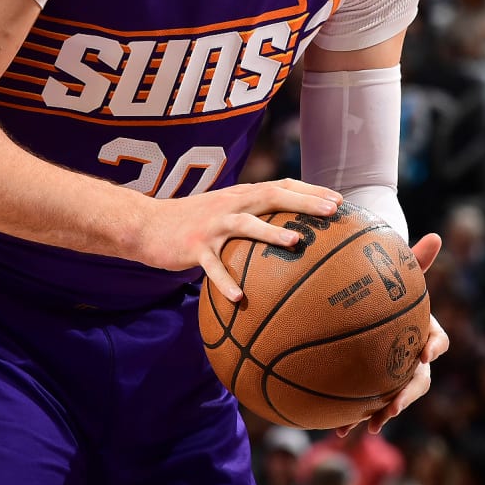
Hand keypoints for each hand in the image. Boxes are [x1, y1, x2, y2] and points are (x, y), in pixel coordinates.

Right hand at [131, 179, 341, 302]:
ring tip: (295, 241)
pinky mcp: (194, 247)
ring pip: (245, 225)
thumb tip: (287, 234)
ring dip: (271, 232)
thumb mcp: (224, 212)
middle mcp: (230, 205)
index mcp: (240, 196)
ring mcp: (212, 225)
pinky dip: (225, 281)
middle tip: (332, 211)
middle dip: (304, 201)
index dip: (310, 190)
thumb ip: (251, 217)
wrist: (147, 225)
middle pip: (271, 196)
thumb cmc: (192, 223)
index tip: (338, 200)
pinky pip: (212, 267)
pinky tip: (240, 298)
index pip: (281, 186)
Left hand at [336, 233, 450, 436]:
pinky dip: (356, 419)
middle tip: (395, 404)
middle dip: (408, 394)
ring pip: (395, 397)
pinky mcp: (371, 385)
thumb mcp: (398, 270)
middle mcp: (411, 355)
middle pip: (419, 379)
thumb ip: (415, 258)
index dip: (434, 348)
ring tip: (372, 425)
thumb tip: (437, 235)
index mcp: (422, 329)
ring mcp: (392, 372)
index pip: (438, 341)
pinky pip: (367, 404)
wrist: (369, 303)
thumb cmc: (388, 283)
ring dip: (385, 412)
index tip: (424, 354)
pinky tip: (338, 431)